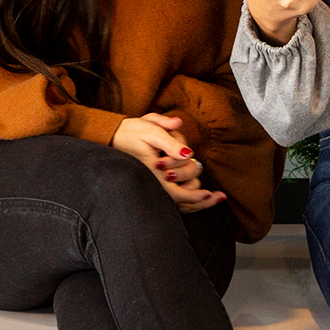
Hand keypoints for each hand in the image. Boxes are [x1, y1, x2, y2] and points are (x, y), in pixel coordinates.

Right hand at [110, 112, 226, 211]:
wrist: (114, 136)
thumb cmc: (132, 132)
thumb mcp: (151, 130)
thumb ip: (170, 141)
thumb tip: (188, 152)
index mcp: (152, 174)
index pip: (176, 194)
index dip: (194, 197)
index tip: (211, 195)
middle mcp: (154, 183)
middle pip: (182, 196)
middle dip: (196, 188)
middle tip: (212, 189)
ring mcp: (155, 184)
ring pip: (180, 199)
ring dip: (196, 196)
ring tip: (215, 197)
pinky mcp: (156, 181)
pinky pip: (175, 196)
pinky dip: (190, 197)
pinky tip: (204, 196)